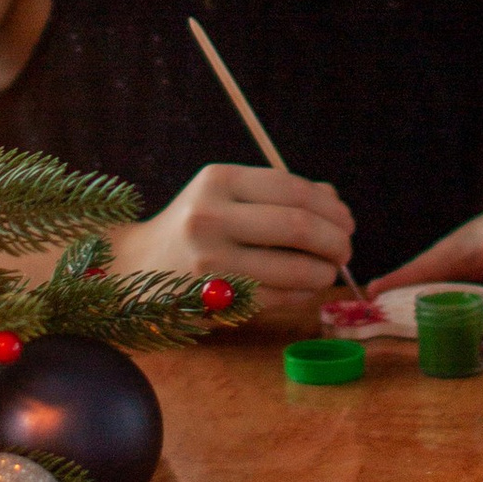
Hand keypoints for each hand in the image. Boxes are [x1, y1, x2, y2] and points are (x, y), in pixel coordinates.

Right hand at [112, 160, 353, 302]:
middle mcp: (210, 217)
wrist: (136, 269)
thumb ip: (278, 195)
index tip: (346, 221)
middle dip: (335, 240)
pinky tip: (305, 289)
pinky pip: (277, 298)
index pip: (292, 188)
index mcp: (217, 181)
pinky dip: (302, 294)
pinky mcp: (213, 300)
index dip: (330, 208)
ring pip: (293, 268)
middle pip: (297, 226)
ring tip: (328, 270)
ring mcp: (210, 262)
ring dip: (324, 271)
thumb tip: (334, 202)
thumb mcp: (226, 196)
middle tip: (345, 249)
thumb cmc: (194, 228)